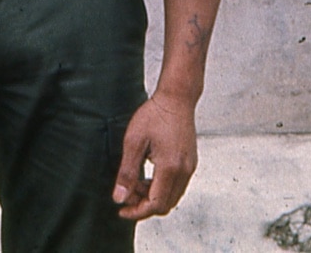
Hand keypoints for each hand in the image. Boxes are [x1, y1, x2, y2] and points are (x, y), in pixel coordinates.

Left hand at [111, 91, 197, 220]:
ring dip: (153, 197)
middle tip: (127, 194)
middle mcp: (184, 171)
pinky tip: (148, 176)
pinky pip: (177, 186)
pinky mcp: (190, 163)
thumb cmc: (155, 115)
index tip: (122, 210)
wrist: (177, 98)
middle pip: (165, 204)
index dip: (137, 212)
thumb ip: (127, 172)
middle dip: (144, 205)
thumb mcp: (133, 142)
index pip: (155, 204)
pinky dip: (161, 188)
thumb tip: (120, 198)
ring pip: (172, 197)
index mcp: (170, 167)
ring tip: (135, 183)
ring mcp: (190, 167)